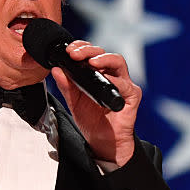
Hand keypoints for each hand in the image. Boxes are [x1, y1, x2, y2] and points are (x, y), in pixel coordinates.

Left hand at [51, 41, 140, 166]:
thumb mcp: (74, 101)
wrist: (102, 142)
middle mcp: (112, 75)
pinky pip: (125, 85)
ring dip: (104, 59)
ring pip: (118, 62)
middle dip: (89, 50)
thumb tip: (56, 70)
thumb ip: (66, 86)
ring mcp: (123, 84)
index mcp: (99, 74)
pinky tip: (105, 81)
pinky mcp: (132, 95)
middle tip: (75, 54)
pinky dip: (115, 81)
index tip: (69, 51)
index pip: (92, 53)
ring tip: (91, 63)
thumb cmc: (92, 121)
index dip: (82, 47)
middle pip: (104, 54)